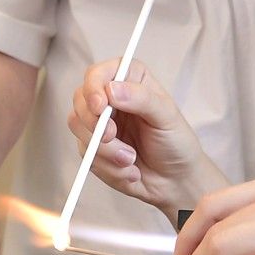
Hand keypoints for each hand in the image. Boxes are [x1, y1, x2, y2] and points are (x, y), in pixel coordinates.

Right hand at [66, 58, 227, 213]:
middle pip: (81, 99)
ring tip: (131, 159)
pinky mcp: (94, 149)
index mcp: (130, 80)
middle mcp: (111, 99)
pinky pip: (86, 155)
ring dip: (104, 149)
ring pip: (78, 127)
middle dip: (94, 122)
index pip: (98, 74)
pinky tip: (130, 171)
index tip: (100, 107)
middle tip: (112, 136)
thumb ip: (142, 99)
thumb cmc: (176, 143)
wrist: (175, 181)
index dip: (93, 87)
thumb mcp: (166, 117)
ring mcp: (99, 124)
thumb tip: (112, 89)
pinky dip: (109, 167)